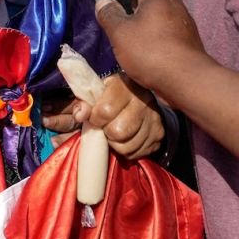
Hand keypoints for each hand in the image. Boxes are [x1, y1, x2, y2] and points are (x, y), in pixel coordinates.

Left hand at [43, 72, 163, 159]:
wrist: (143, 102)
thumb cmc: (113, 97)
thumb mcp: (97, 93)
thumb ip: (83, 103)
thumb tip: (80, 115)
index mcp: (124, 85)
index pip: (105, 110)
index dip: (95, 118)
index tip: (96, 117)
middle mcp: (143, 100)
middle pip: (117, 131)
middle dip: (107, 132)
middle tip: (107, 127)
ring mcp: (154, 118)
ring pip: (126, 145)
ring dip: (116, 143)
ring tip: (116, 133)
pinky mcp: (159, 135)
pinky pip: (136, 153)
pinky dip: (127, 150)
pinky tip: (126, 138)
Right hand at [93, 0, 210, 98]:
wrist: (188, 80)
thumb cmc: (150, 52)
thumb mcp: (120, 34)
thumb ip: (109, 15)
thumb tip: (103, 1)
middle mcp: (174, 5)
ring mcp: (184, 23)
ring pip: (167, 6)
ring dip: (151, 6)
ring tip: (135, 17)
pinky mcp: (189, 40)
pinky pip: (172, 22)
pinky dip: (159, 22)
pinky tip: (150, 36)